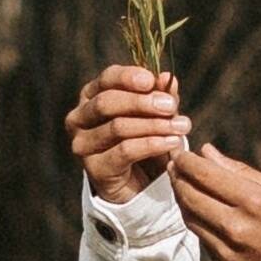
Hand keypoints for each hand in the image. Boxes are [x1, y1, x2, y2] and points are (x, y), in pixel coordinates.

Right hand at [66, 64, 189, 205]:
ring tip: (180, 127)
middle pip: (107, 102)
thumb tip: (167, 78)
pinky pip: (125, 151)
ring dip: (154, 125)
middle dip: (142, 102)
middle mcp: (79, 117)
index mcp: (91, 96)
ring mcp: (83, 144)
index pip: (107, 79)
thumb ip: (159, 96)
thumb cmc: (143, 140)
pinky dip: (152, 144)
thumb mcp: (154, 114)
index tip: (152, 80)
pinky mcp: (94, 168)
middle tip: (170, 106)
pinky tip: (172, 142)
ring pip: (118, 127)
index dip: (128, 77)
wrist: (137, 184)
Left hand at [167, 140, 260, 260]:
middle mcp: (237, 228)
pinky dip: (195, 218)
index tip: (181, 153)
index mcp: (256, 203)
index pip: (206, 175)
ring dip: (181, 197)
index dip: (187, 162)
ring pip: (190, 217)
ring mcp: (228, 251)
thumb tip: (206, 152)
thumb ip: (240, 171)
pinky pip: (201, 237)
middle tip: (174, 164)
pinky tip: (196, 207)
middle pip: (190, 196)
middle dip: (178, 176)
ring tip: (181, 182)